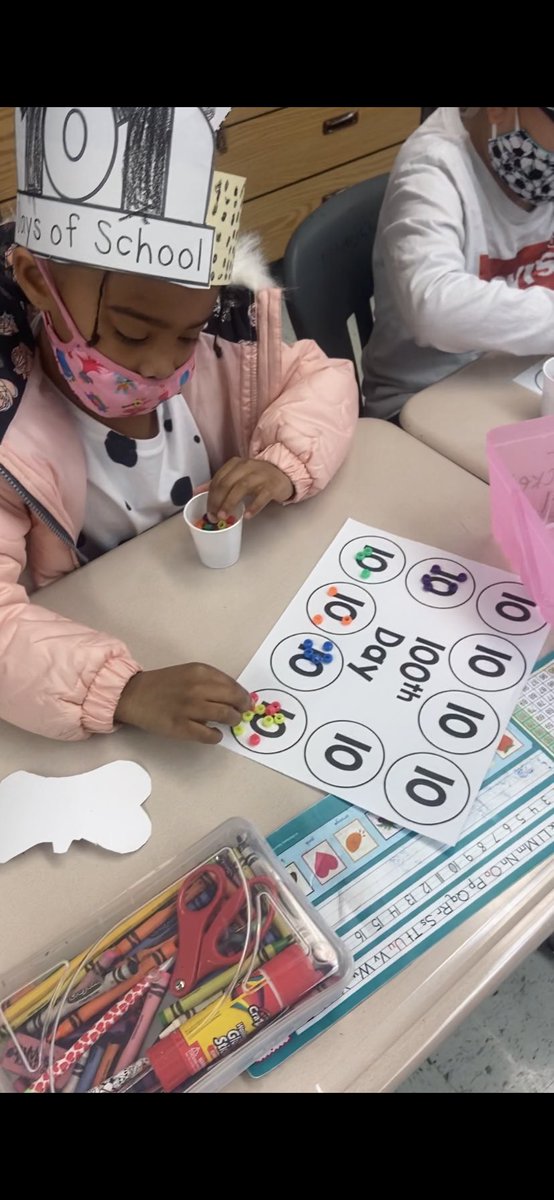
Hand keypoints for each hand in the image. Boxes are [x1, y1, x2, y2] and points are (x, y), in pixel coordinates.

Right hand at [115, 664, 249, 742]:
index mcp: (200, 672)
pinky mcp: (181, 727)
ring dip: (233, 720)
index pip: (233, 684)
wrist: (134, 695)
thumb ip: (209, 681)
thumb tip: (234, 695)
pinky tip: (214, 734)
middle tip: (241, 713)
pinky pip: (209, 735)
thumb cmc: (163, 684)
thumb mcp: (188, 673)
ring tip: (230, 722)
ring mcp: (190, 708)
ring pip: (226, 715)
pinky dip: (216, 736)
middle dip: (242, 707)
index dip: (243, 695)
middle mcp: (197, 688)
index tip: (246, 701)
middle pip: (234, 699)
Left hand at [207, 457, 293, 520]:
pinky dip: (254, 506)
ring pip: (241, 487)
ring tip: (224, 516)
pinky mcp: (272, 485)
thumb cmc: (258, 477)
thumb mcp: (237, 476)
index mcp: (235, 464)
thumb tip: (196, 491)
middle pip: (227, 482)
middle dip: (217, 500)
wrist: (284, 474)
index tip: (207, 510)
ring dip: (230, 502)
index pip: (218, 478)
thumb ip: (218, 483)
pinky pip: (262, 496)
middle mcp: (247, 466)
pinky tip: (247, 515)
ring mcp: (261, 475)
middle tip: (213, 516)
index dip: (210, 495)